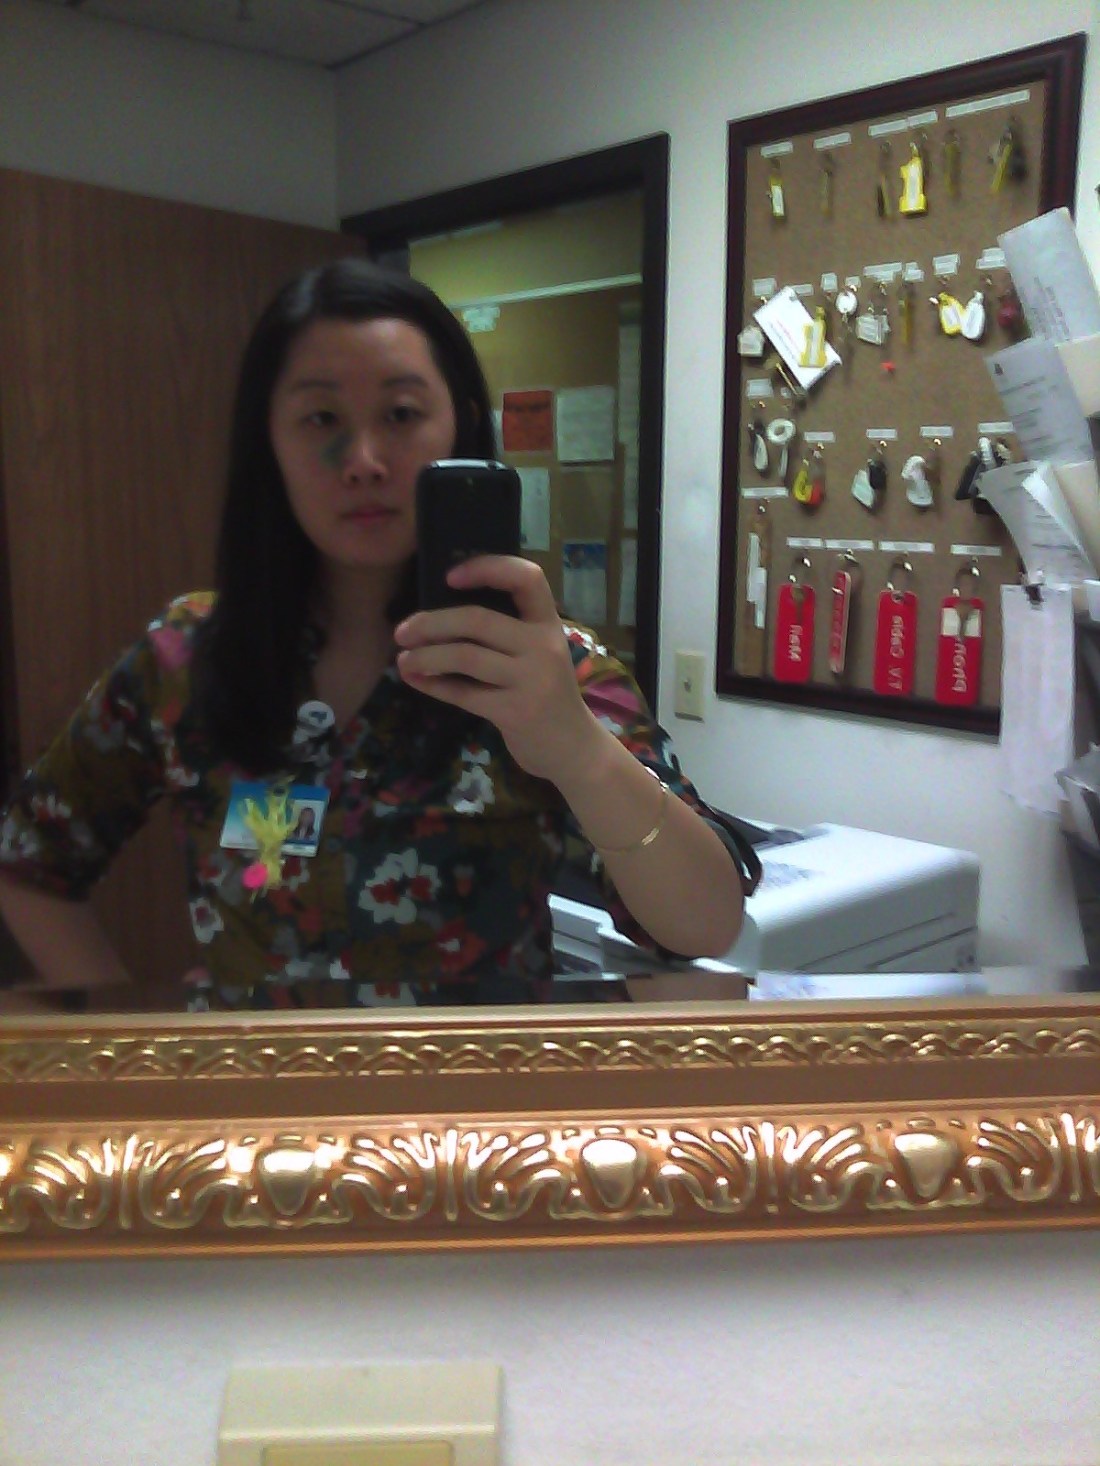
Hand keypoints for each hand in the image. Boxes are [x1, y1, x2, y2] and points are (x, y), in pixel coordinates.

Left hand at [393, 556, 599, 782]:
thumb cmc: (546, 694)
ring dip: (425, 656)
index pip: (526, 578)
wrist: (574, 748)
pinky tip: (416, 680)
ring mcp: (531, 680)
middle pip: (477, 620)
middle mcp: (543, 646)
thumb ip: (506, 633)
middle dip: (431, 623)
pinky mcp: (515, 712)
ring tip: (403, 660)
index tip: (450, 577)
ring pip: (464, 656)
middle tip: (402, 631)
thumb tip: (440, 616)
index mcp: (548, 623)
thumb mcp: (539, 655)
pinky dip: (434, 685)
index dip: (487, 567)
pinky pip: (464, 693)